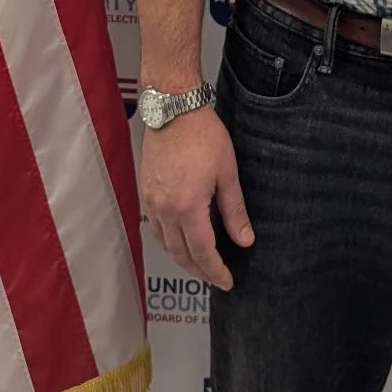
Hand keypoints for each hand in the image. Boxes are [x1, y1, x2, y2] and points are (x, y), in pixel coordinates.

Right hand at [140, 105, 252, 291]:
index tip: (227, 282)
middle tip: (215, 278)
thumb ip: (235, 210)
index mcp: (188, 208)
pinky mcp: (146, 191)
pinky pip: (156, 228)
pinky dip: (168, 241)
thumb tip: (245, 241)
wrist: (173, 109)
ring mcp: (152, 202)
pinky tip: (179, 239)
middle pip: (180, 255)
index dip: (215, 271)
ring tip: (200, 264)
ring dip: (182, 259)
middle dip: (199, 271)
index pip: (202, 253)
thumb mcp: (227, 173)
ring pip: (165, 244)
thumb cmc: (204, 136)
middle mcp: (165, 210)